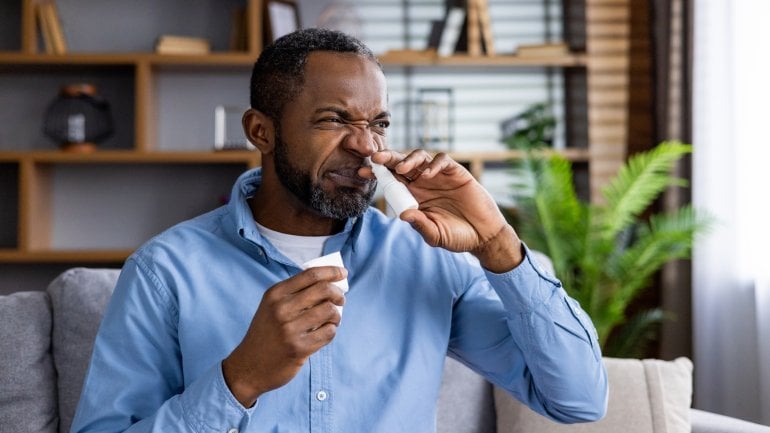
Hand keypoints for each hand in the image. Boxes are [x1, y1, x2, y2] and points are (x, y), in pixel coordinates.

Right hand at [222, 266, 345, 406]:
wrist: (248, 366)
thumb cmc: (266, 333)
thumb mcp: (271, 307)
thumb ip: (295, 293)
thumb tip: (329, 282)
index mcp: (275, 294)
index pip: (311, 274)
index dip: (331, 271)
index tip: (343, 272)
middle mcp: (281, 309)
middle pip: (324, 289)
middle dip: (338, 293)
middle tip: (341, 299)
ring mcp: (290, 329)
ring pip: (330, 310)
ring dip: (336, 314)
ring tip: (332, 319)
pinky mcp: (299, 349)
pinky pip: (328, 332)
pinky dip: (332, 330)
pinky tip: (325, 332)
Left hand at [368, 150, 523, 271]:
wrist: (483, 236)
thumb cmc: (457, 237)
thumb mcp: (435, 235)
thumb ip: (420, 225)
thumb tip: (403, 215)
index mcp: (413, 196)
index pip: (391, 180)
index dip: (378, 174)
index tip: (363, 172)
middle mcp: (423, 183)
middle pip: (402, 164)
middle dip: (388, 159)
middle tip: (375, 159)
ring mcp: (439, 176)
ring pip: (419, 157)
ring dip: (408, 159)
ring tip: (402, 169)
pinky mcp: (456, 173)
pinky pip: (442, 161)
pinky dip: (433, 164)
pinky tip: (428, 175)